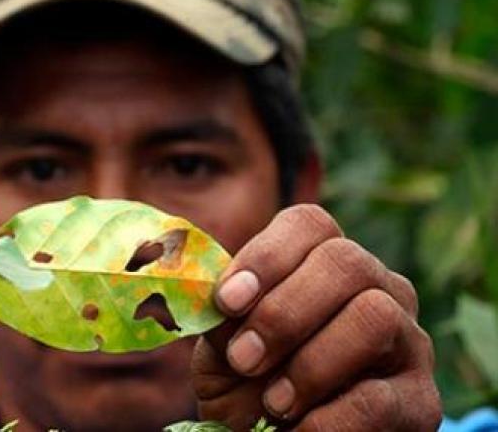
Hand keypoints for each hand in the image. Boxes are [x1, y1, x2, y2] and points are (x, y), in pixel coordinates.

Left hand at [191, 205, 441, 430]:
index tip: (228, 302)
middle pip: (345, 262)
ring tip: (274, 403)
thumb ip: (224, 321)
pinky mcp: (421, 401)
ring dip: (311, 364)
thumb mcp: (226, 351)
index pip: (309, 224)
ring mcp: (409, 342)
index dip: (266, 256)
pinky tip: (296, 430)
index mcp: (325, 265)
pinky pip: (379, 398)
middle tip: (243, 360)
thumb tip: (214, 297)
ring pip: (375, 316)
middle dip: (283, 313)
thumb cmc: (250, 388)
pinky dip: (326, 419)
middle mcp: (378, 289)